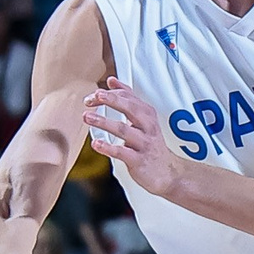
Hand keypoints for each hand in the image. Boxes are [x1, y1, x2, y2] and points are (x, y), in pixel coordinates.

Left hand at [80, 79, 178, 196]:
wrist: (167, 173)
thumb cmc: (150, 144)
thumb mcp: (143, 119)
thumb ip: (128, 99)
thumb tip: (111, 80)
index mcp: (146, 113)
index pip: (128, 97)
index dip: (109, 94)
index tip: (92, 96)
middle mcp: (147, 126)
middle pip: (129, 108)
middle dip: (111, 100)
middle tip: (94, 96)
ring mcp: (143, 143)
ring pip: (123, 129)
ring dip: (104, 122)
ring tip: (87, 117)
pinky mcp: (139, 160)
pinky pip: (122, 152)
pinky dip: (108, 147)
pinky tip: (95, 143)